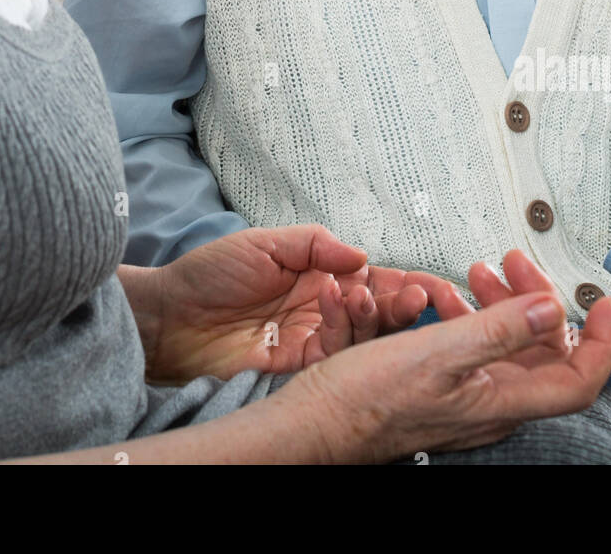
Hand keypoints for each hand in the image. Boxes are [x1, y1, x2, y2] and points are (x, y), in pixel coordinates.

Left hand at [136, 224, 441, 383]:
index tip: (440, 286)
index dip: (411, 283)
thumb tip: (363, 254)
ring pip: (366, 336)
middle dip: (407, 304)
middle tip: (421, 296)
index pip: (378, 280)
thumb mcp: (265, 243)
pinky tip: (339, 302)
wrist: (171, 316)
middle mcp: (326, 310)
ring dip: (380, 315)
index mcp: (323, 277)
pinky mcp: (300, 367)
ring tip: (380, 294)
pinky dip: (345, 328)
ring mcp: (314, 340)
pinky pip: (336, 353)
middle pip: (382, 311)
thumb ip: (315, 245)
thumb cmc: (211, 273)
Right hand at [276, 270, 610, 462]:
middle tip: (514, 261)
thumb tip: (552, 307)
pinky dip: (471, 316)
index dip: (600, 342)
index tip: (603, 302)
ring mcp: (469, 399)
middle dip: (536, 300)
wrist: (316, 422)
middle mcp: (492, 405)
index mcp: (502, 401)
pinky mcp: (444, 389)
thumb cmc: (367, 400)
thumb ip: (498, 330)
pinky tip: (446, 297)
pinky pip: (476, 349)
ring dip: (500, 303)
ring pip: (507, 347)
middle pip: (543, 353)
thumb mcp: (437, 353)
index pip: (578, 380)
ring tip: (476, 271)